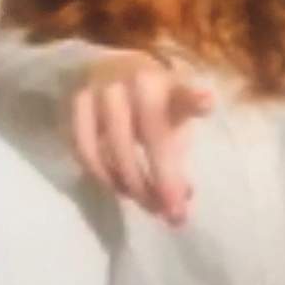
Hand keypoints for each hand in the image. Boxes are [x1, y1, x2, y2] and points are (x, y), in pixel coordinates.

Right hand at [66, 50, 212, 224]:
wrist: (116, 72)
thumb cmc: (156, 104)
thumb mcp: (177, 120)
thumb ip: (180, 156)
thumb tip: (182, 200)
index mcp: (170, 84)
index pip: (184, 94)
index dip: (195, 99)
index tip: (206, 102)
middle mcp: (138, 81)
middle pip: (149, 135)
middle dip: (161, 180)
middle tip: (171, 213)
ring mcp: (105, 89)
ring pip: (112, 145)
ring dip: (129, 183)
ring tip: (147, 203)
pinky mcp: (78, 101)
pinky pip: (84, 147)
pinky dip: (99, 173)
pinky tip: (117, 187)